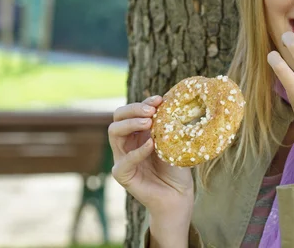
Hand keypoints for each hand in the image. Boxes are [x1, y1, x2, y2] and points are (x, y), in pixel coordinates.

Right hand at [109, 95, 193, 220]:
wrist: (179, 194)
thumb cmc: (177, 167)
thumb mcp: (174, 140)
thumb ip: (168, 124)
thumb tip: (168, 101)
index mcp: (137, 132)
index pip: (132, 110)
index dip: (144, 102)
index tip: (160, 99)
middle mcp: (127, 142)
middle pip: (118, 116)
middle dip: (133, 109)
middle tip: (151, 111)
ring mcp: (122, 157)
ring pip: (114, 132)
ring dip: (131, 124)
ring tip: (149, 123)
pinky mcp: (122, 174)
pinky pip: (124, 160)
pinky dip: (137, 151)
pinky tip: (151, 145)